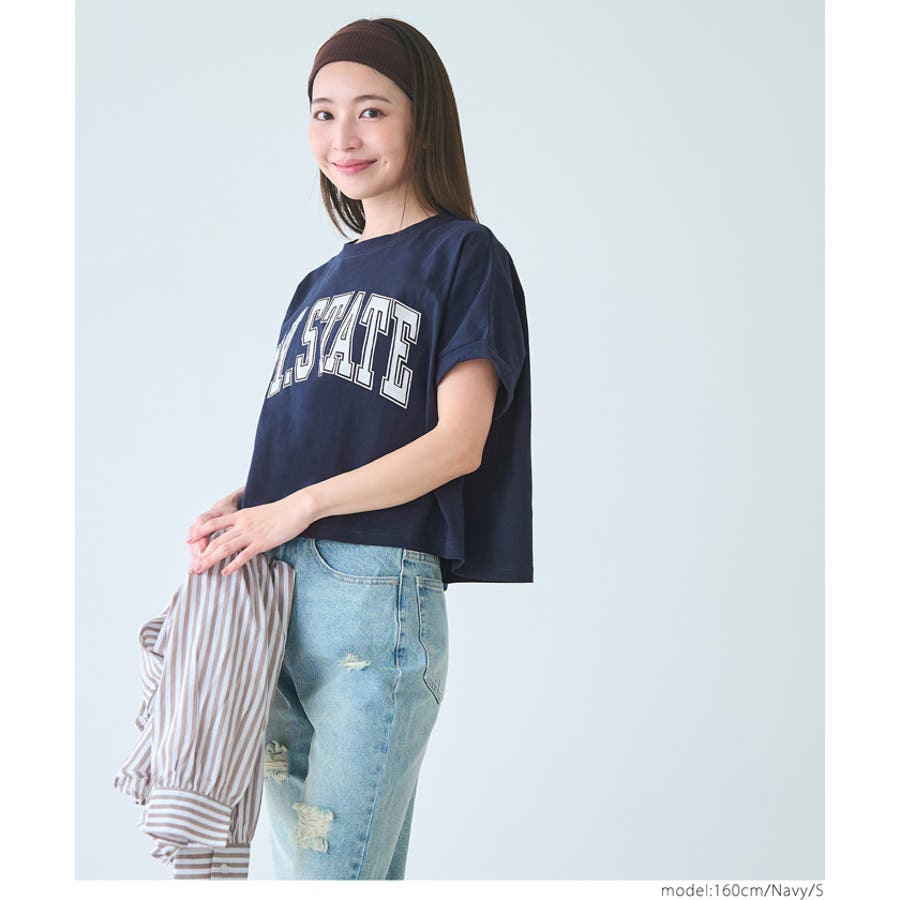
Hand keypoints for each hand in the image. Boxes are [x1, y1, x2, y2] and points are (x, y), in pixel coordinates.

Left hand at [186, 494, 314, 576]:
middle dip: (202, 554)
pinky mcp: (262, 543)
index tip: (188, 540)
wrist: (297, 508)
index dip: (199, 532)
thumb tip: (242, 529)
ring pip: (225, 548)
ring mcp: (251, 534)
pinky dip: (233, 565)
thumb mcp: (259, 513)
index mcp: (240, 516)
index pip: (213, 523)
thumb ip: (248, 521)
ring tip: (200, 570)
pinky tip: (225, 572)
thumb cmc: (282, 511)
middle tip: (192, 566)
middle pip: (216, 540)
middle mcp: (242, 524)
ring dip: (211, 560)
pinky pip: (244, 555)